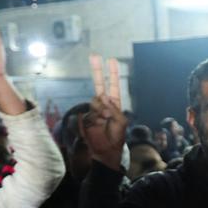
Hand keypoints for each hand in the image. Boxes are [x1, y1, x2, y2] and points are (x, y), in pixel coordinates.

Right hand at [82, 56, 125, 171]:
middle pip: (99, 84)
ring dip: (101, 109)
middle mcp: (104, 105)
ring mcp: (94, 110)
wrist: (105, 152)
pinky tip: (99, 123)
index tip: (111, 59)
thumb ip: (113, 108)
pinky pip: (90, 112)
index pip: (113, 85)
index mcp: (115, 104)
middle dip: (97, 70)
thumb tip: (102, 95)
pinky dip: (96, 116)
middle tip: (94, 55)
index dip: (112, 73)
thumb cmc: (116, 138)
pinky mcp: (86, 118)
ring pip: (95, 101)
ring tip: (105, 119)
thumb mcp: (121, 122)